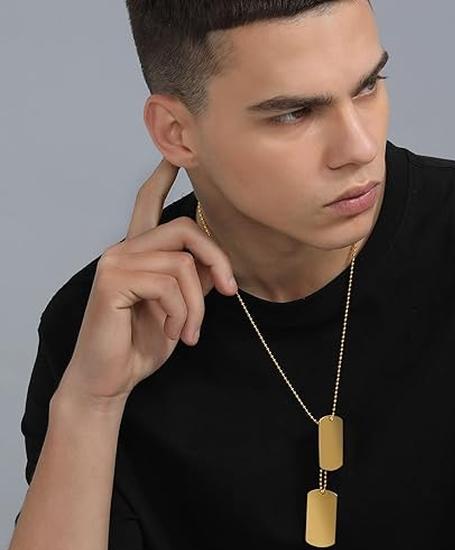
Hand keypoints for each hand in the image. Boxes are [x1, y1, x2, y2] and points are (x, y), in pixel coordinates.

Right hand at [58, 158, 237, 409]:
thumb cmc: (143, 341)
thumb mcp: (181, 306)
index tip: (174, 156)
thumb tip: (217, 263)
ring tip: (190, 332)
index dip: (162, 179)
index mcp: (139, 252)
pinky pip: (169, 283)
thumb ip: (194, 278)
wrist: (112, 377)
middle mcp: (124, 249)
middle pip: (185, 229)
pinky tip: (175, 333)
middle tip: (230, 292)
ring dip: (197, 305)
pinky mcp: (112, 280)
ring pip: (182, 263)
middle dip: (217, 260)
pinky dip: (182, 313)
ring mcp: (115, 261)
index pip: (147, 203)